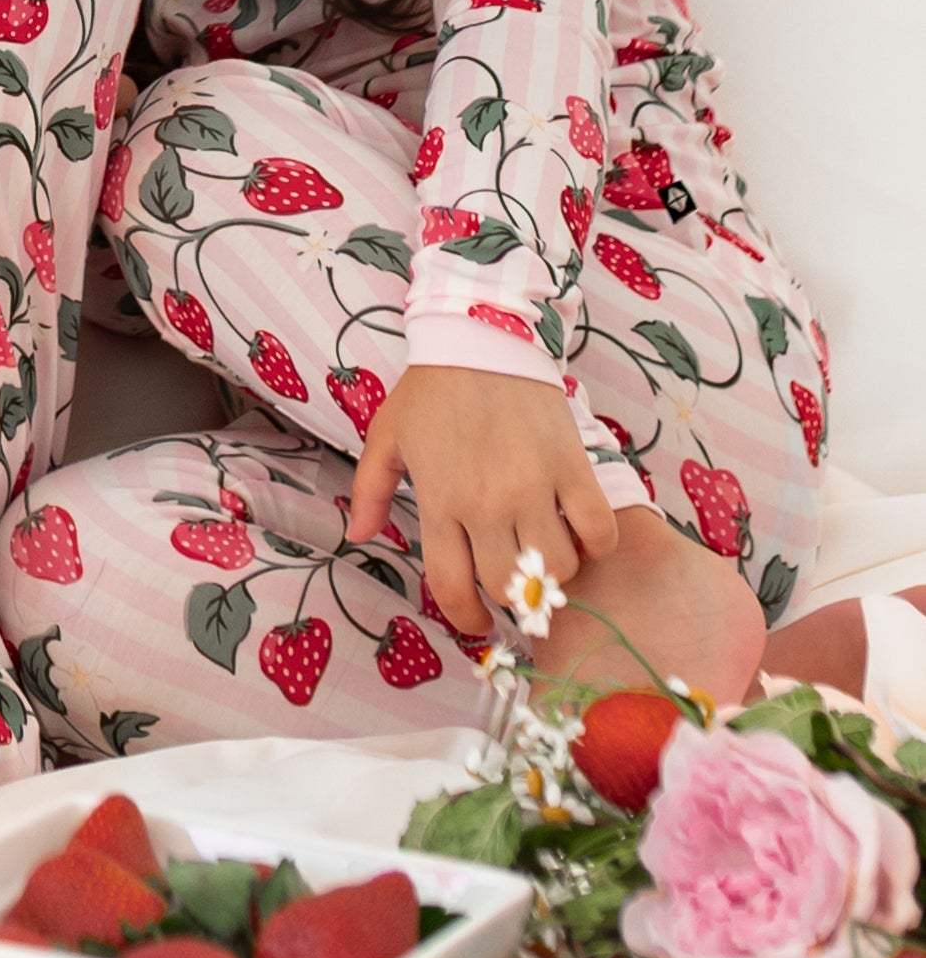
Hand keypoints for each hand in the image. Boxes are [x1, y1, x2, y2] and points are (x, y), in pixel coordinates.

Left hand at [348, 363, 620, 639]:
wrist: (482, 336)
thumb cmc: (431, 391)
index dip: (466, 617)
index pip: (453, 587)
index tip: (478, 621)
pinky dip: (595, 544)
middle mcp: (487, 502)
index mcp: (440, 499)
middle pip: (509, 587)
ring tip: (541, 549)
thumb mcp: (387, 436)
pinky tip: (578, 530)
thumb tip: (357, 536)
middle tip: (511, 578)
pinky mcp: (574, 469)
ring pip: (558, 569)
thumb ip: (370, 490)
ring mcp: (535, 488)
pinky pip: (599, 533)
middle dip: (509, 595)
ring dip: (553, 571)